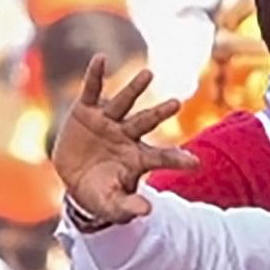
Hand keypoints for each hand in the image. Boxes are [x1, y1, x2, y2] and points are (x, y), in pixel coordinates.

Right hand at [49, 58, 196, 225]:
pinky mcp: (86, 112)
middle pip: (146, 122)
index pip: (162, 157)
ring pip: (124, 102)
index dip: (178, 159)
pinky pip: (91, 91)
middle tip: (177, 103)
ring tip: (149, 74)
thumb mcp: (112, 205)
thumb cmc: (100, 193)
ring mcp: (107, 121)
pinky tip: (100, 59)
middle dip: (160, 113)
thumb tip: (147, 211)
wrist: (74, 180)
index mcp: (138, 158)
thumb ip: (128, 206)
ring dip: (135, 88)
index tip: (196, 163)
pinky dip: (95, 75)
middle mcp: (126, 135)